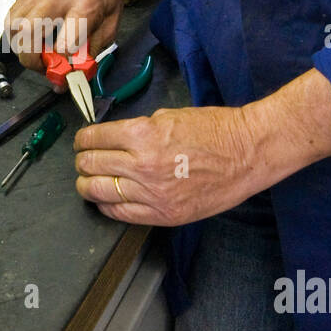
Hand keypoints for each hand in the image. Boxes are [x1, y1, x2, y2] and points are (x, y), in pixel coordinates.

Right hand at [6, 0, 125, 72]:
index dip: (63, 65)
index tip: (66, 73)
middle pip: (28, 34)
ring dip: (22, 48)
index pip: (65, 44)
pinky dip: (16, 35)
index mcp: (84, 5)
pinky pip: (10, 19)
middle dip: (32, 60)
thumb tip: (75, 73)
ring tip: (38, 51)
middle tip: (45, 65)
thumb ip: (93, 50)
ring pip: (13, 28)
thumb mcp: (111, 22)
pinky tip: (31, 37)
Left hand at [74, 106, 258, 225]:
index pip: (95, 138)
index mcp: (143, 134)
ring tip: (87, 181)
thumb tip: (116, 139)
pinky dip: (106, 206)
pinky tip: (105, 201)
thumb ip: (139, 129)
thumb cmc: (216, 130)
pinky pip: (122, 213)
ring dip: (87, 185)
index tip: (82, 142)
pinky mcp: (165, 214)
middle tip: (83, 160)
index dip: (83, 139)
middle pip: (92, 165)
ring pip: (100, 191)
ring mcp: (153, 193)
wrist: (248, 152)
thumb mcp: (170, 116)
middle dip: (82, 161)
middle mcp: (143, 165)